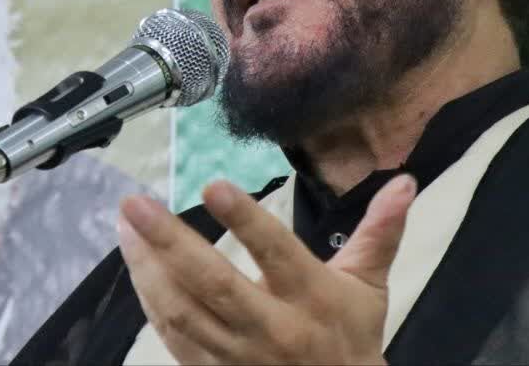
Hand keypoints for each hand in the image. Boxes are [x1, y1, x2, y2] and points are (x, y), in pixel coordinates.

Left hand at [117, 174, 415, 364]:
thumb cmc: (349, 337)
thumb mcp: (370, 286)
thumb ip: (380, 231)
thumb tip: (403, 181)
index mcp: (311, 298)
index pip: (275, 255)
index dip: (245, 222)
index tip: (213, 185)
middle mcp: (271, 328)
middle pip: (214, 285)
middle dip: (170, 243)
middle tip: (136, 204)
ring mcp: (237, 355)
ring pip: (183, 312)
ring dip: (147, 267)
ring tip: (125, 224)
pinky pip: (172, 335)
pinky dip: (149, 298)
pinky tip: (134, 263)